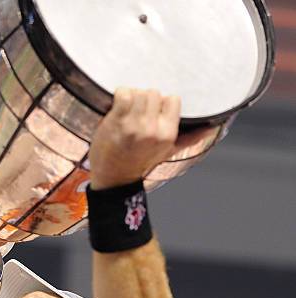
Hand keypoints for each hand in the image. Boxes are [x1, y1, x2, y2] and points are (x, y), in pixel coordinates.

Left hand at [89, 88, 214, 189]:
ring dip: (131, 97)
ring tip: (126, 111)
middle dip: (144, 100)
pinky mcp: (118, 121)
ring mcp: (135, 125)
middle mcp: (153, 130)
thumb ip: (189, 139)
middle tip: (136, 113)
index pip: (173, 100)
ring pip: (139, 92)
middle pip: (154, 93)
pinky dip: (119, 95)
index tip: (151, 113)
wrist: (114, 178)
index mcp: (168, 134)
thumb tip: (211, 128)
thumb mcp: (167, 152)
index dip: (161, 104)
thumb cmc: (138, 163)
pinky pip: (124, 94)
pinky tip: (117, 106)